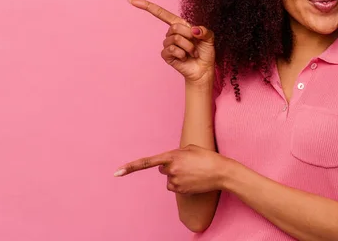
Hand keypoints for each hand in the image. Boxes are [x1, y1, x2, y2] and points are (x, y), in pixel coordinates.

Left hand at [114, 144, 230, 193]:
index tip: (117, 172)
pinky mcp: (181, 190)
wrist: (220, 172)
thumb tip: (167, 163)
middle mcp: (171, 169)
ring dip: (178, 176)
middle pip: (162, 170)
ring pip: (169, 180)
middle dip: (171, 167)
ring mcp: (175, 181)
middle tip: (187, 164)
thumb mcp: (190, 148)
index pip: (147, 162)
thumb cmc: (206, 157)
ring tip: (193, 172)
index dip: (130, 167)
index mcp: (171, 156)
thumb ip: (175, 154)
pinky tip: (194, 179)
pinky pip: (176, 187)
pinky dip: (182, 184)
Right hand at [128, 0, 215, 83]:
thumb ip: (204, 30)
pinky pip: (171, 50)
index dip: (147, 6)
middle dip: (189, 36)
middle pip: (174, 27)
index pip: (161, 14)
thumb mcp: (209, 38)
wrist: (204, 70)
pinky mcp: (166, 56)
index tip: (132, 0)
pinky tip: (185, 58)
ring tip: (192, 53)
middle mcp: (172, 34)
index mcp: (180, 25)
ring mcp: (168, 45)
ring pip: (175, 39)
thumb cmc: (205, 53)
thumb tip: (194, 30)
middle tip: (196, 44)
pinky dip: (182, 54)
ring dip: (188, 47)